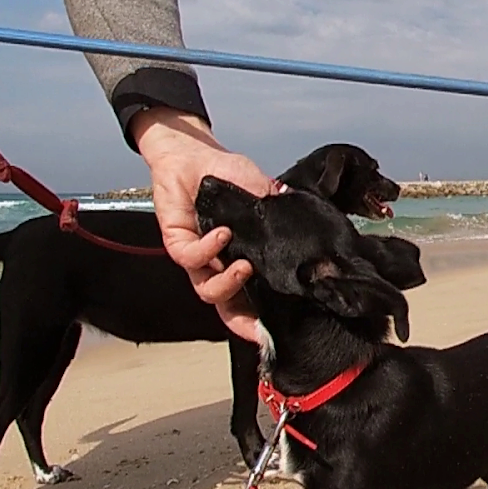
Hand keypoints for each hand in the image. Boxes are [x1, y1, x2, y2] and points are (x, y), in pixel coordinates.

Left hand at [130, 107, 274, 340]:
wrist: (194, 156)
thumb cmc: (230, 175)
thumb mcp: (265, 194)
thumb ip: (281, 214)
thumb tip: (310, 225)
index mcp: (241, 258)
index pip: (251, 297)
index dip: (261, 319)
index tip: (277, 332)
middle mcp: (219, 264)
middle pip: (227, 307)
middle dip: (243, 322)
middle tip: (260, 323)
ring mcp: (198, 257)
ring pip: (208, 291)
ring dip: (229, 285)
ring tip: (245, 266)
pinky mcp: (177, 243)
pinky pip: (191, 259)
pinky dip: (210, 249)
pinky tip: (224, 233)